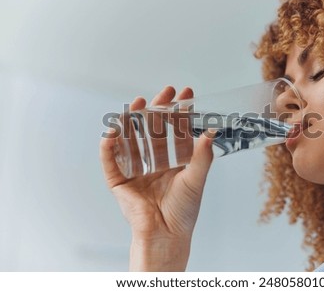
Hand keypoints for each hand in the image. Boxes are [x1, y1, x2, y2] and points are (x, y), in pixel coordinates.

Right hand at [99, 86, 214, 270]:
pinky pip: (110, 161)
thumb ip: (203, 156)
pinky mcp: (119, 181)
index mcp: (174, 161)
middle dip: (159, 110)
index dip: (181, 113)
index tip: (186, 94)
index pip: (176, 131)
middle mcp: (154, 162)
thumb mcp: (195, 179)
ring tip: (139, 102)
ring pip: (132, 139)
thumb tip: (212, 132)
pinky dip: (108, 146)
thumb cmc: (183, 210)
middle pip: (154, 130)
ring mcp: (136, 169)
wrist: (166, 235)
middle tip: (165, 91)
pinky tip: (112, 131)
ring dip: (133, 121)